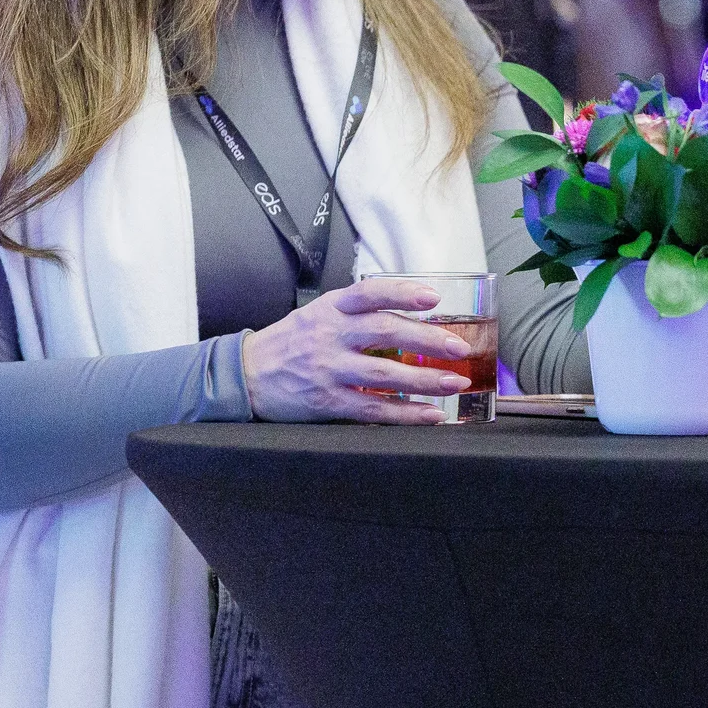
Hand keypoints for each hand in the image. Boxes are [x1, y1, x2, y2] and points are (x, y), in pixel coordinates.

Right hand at [241, 277, 474, 423]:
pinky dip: (405, 413)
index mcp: (332, 308)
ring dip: (425, 380)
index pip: (369, 293)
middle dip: (428, 340)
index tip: (432, 298)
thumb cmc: (294, 341)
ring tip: (456, 381)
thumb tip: (413, 309)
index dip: (402, 293)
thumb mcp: (320, 312)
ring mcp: (329, 370)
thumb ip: (359, 310)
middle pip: (386, 332)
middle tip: (459, 346)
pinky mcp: (328, 402)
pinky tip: (431, 414)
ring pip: (385, 374)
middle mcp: (331, 335)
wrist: (247, 374)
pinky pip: (373, 408)